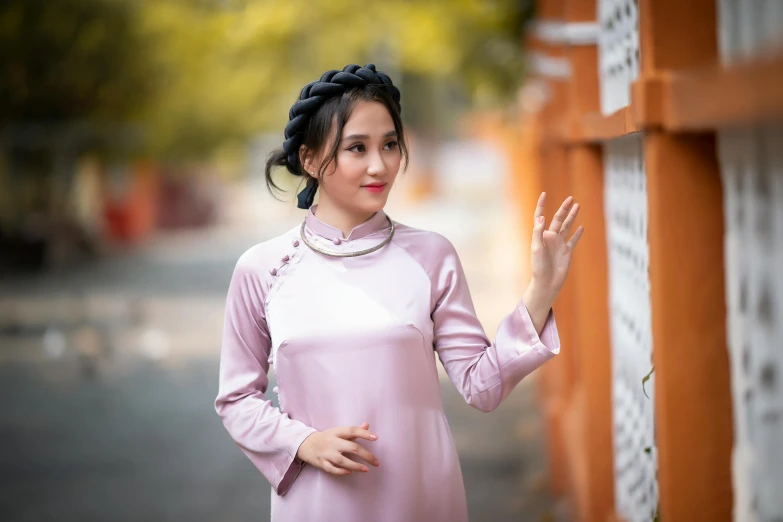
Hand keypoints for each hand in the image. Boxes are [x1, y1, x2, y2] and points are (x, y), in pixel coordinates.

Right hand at [296, 422, 380, 475]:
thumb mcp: (338, 431)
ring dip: (355, 466)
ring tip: (366, 469)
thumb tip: (367, 425)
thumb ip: (353, 430)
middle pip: (351, 447)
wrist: (305, 444)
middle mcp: (332, 442)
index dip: (364, 433)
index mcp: (337, 432)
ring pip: (342, 460)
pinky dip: (341, 471)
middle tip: (376, 462)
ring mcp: (326, 453)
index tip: (375, 438)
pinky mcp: (321, 463)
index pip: (352, 430)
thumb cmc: (327, 438)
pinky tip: (350, 472)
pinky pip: (332, 469)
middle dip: (365, 455)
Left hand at [523, 193, 583, 331]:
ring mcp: (559, 244)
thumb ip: (538, 233)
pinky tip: (581, 227)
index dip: (541, 205)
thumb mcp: (536, 248)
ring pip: (567, 226)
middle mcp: (550, 238)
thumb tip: (542, 217)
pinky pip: (573, 240)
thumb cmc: (538, 267)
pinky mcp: (567, 252)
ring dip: (572, 217)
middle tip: (571, 198)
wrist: (547, 283)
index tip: (544, 194)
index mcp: (541, 235)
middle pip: (558, 219)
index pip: (540, 216)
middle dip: (564, 208)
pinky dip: (577, 234)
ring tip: (577, 206)